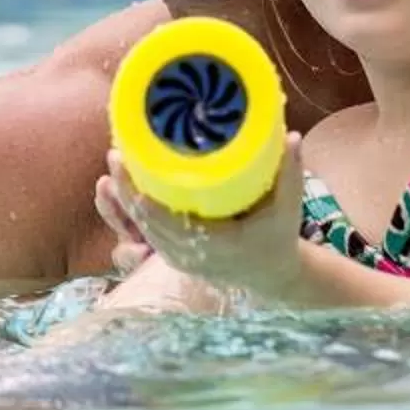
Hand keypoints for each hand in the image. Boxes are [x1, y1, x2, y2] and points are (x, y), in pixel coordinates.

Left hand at [102, 136, 308, 300]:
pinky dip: (133, 209)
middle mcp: (190, 254)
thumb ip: (290, 173)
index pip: (168, 222)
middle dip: (127, 189)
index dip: (145, 198)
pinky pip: (146, 231)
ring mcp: (178, 257)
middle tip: (116, 153)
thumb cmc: (279, 238)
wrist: (272, 274)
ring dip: (125, 197)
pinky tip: (123, 184)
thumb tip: (292, 135)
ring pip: (141, 228)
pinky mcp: (173, 254)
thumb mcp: (287, 208)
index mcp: (214, 244)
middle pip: (146, 223)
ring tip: (117, 161)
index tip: (134, 169)